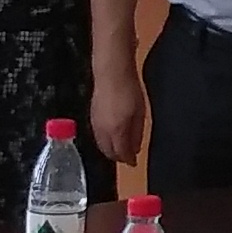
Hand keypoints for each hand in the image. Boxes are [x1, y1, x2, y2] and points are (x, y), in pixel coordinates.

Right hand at [92, 46, 149, 166]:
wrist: (111, 70)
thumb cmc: (130, 90)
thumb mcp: (140, 112)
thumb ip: (137, 133)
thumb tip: (135, 149)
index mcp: (116, 132)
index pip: (121, 153)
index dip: (128, 160)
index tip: (134, 162)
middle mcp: (102, 131)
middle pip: (108, 151)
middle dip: (118, 157)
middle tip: (127, 157)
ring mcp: (94, 123)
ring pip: (101, 144)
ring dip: (109, 149)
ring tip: (120, 148)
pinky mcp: (91, 114)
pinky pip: (97, 134)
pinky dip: (104, 140)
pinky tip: (110, 135)